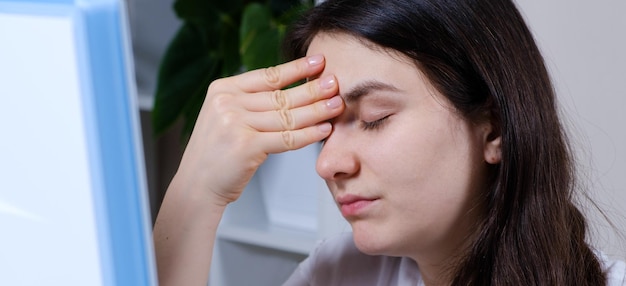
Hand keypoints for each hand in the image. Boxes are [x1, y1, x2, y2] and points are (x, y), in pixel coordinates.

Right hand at [172, 55, 343, 206]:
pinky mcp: (245, 146)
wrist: (197, 185)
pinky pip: (286, 138)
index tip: (319, 62)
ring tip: (337, 105)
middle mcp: (227, 103)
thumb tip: (294, 90)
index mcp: (223, 89)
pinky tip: (324, 130)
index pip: (267, 76)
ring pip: (287, 116)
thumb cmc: (217, 153)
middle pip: (280, 96)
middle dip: (312, 89)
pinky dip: (308, 135)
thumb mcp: (226, 117)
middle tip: (335, 83)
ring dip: (316, 111)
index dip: (296, 68)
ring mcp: (234, 123)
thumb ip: (251, 102)